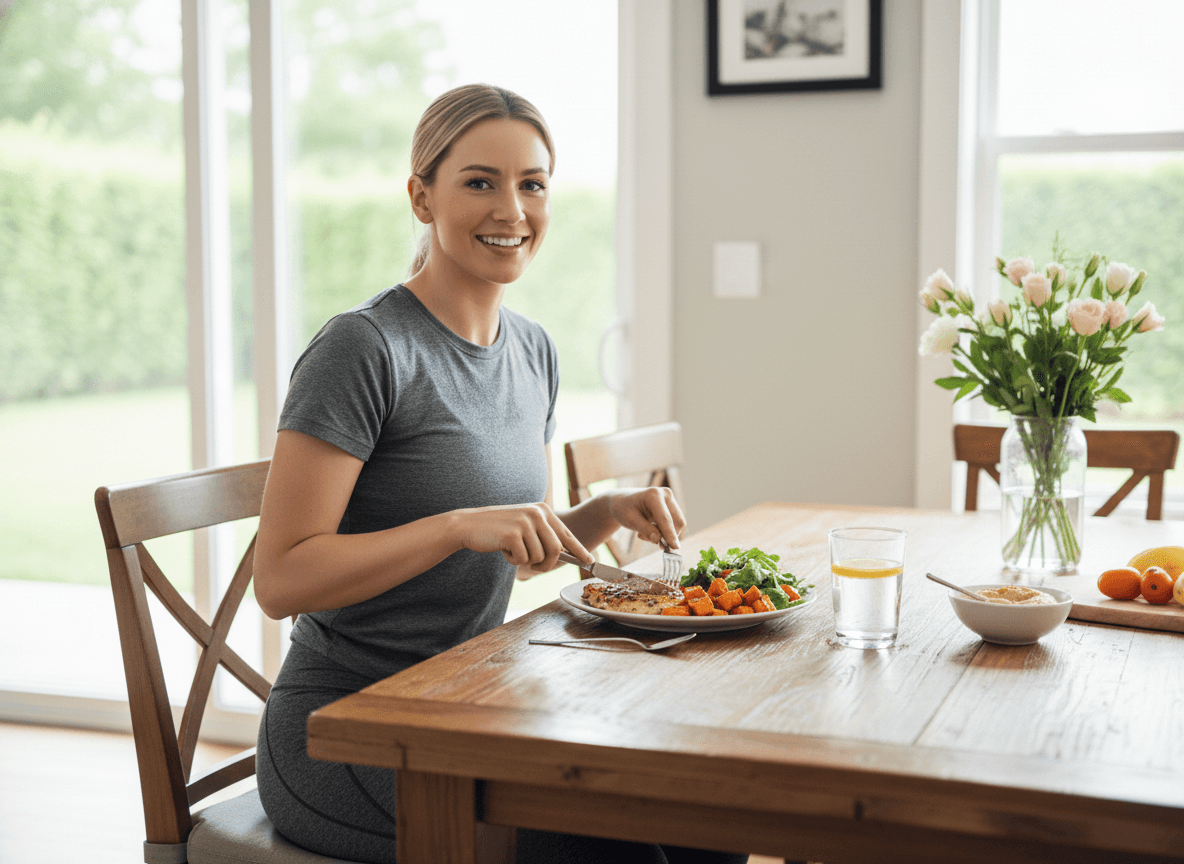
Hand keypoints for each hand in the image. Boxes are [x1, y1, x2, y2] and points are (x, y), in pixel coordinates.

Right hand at [456, 502, 593, 571]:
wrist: (469, 525)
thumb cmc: (498, 529)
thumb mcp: (524, 526)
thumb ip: (543, 534)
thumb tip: (563, 553)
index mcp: (543, 510)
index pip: (567, 534)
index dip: (580, 550)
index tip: (590, 561)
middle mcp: (537, 514)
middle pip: (556, 550)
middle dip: (547, 565)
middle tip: (534, 568)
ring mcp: (525, 523)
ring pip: (540, 557)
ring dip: (527, 562)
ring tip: (513, 551)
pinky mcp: (513, 534)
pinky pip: (523, 559)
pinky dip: (514, 561)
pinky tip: (503, 549)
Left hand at [606, 487, 685, 549]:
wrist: (623, 501)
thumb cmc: (625, 510)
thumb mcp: (630, 520)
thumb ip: (645, 530)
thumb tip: (658, 540)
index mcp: (653, 495)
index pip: (665, 518)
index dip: (670, 534)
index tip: (675, 548)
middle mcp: (665, 494)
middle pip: (677, 520)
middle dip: (668, 535)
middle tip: (655, 544)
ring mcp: (670, 499)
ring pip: (677, 523)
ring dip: (664, 534)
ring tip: (645, 534)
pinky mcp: (672, 505)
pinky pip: (674, 523)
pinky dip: (664, 531)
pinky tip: (650, 530)